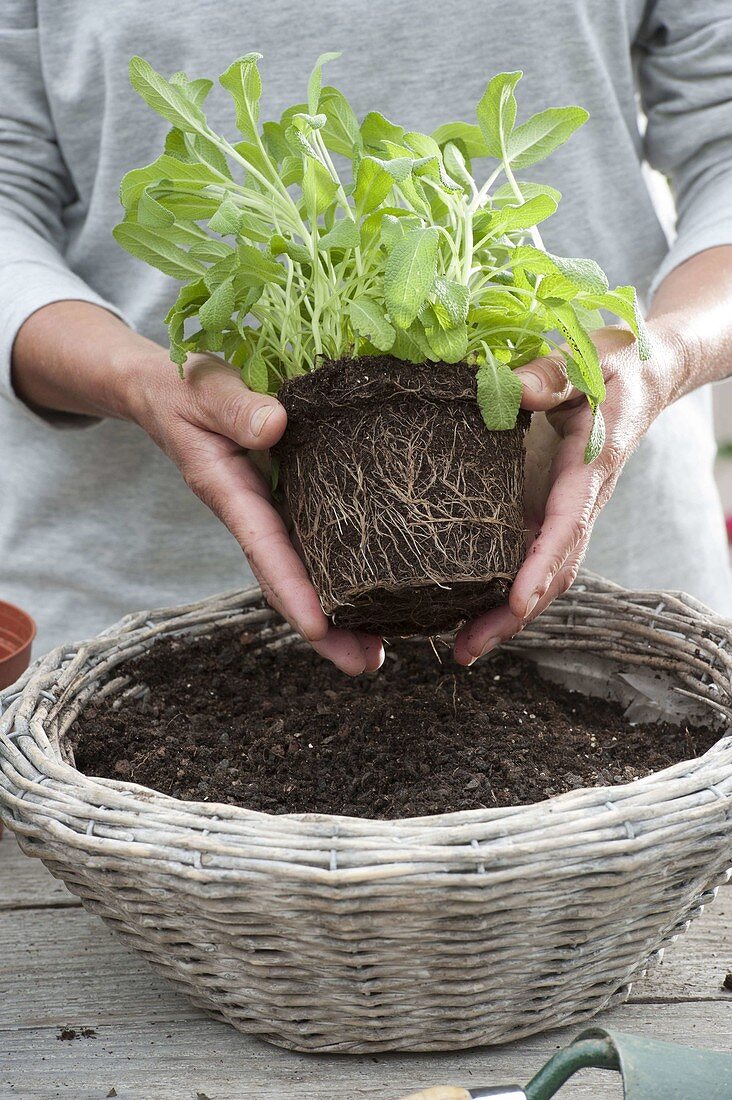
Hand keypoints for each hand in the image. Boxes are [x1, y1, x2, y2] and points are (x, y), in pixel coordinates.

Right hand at [129, 350, 384, 675]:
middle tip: (367, 664)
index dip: (292, 589)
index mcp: (230, 491)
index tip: (320, 628)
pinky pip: (311, 550)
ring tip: (377, 652)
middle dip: (322, 630)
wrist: (168, 391)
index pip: (264, 547)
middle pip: (285, 582)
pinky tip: (375, 598)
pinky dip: (338, 580)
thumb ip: (234, 406)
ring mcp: (269, 515)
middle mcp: (252, 514)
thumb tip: (273, 427)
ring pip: (301, 575)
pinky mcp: (285, 505)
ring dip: (336, 617)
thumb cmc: (186, 385)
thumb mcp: (205, 386)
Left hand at [453, 322, 689, 664]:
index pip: (567, 524)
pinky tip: (473, 613)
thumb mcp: (587, 359)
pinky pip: (535, 558)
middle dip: (513, 615)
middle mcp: (582, 501)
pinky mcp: (554, 510)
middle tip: (466, 650)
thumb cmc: (616, 365)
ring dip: (507, 617)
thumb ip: (551, 374)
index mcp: (590, 467)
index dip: (541, 565)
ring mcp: (569, 511)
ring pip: (545, 574)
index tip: (516, 601)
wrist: (649, 376)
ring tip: (462, 649)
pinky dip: (507, 591)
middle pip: (554, 570)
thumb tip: (510, 388)